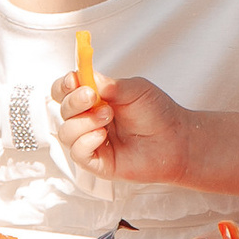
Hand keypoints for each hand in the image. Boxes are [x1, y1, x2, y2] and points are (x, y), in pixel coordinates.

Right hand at [51, 66, 192, 189]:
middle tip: (92, 97)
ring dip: (83, 122)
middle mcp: (89, 120)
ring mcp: (91, 141)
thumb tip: (85, 76)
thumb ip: (109, 85)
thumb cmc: (157, 114)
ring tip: (108, 117)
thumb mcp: (136, 90)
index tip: (73, 80)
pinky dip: (85, 142)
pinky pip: (77, 153)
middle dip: (74, 101)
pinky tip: (101, 136)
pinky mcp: (97, 162)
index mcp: (94, 99)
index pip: (64, 91)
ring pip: (66, 132)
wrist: (176, 140)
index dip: (63, 85)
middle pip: (62, 109)